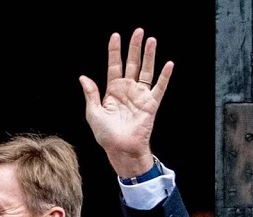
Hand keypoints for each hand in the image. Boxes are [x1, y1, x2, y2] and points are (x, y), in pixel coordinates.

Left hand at [79, 27, 172, 177]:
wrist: (121, 149)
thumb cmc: (106, 135)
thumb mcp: (93, 113)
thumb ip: (91, 94)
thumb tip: (83, 77)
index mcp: (113, 91)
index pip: (114, 65)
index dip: (114, 51)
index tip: (115, 36)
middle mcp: (128, 90)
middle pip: (132, 63)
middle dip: (135, 47)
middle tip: (138, 31)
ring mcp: (140, 96)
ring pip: (146, 70)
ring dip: (149, 56)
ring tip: (152, 40)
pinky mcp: (151, 104)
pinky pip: (159, 87)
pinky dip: (165, 76)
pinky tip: (168, 64)